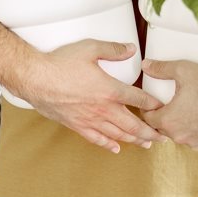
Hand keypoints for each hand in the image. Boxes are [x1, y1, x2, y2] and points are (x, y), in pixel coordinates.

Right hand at [9, 38, 166, 154]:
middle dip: (150, 132)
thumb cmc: (60, 63)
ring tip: (146, 144)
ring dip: (134, 140)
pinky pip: (96, 139)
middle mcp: (103, 109)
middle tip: (162, 137)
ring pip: (118, 135)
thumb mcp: (89, 48)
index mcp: (110, 90)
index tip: (162, 108)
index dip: (153, 104)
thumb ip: (113, 49)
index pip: (139, 99)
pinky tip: (116, 148)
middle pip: (133, 124)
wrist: (35, 78)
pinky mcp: (76, 125)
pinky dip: (109, 144)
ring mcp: (90, 119)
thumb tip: (130, 49)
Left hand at [140, 57, 197, 150]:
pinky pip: (196, 140)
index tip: (155, 103)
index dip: (150, 109)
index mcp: (168, 120)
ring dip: (180, 126)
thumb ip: (160, 68)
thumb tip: (145, 66)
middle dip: (164, 117)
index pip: (148, 119)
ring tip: (187, 111)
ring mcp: (195, 142)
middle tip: (171, 105)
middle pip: (163, 128)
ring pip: (180, 135)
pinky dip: (196, 132)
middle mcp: (179, 136)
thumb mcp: (182, 70)